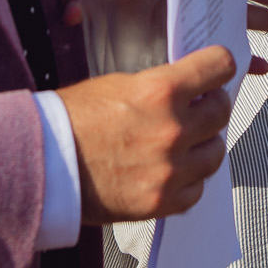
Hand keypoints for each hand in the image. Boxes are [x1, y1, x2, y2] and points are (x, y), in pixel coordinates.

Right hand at [58, 46, 240, 223]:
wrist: (45, 164)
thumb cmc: (73, 121)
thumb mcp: (119, 84)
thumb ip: (161, 87)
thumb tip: (190, 90)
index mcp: (160, 91)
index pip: (219, 67)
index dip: (219, 65)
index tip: (218, 69)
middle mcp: (172, 130)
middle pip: (222, 112)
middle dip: (212, 105)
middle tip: (200, 106)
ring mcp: (170, 169)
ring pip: (215, 154)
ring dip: (203, 144)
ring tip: (184, 142)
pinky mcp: (162, 201)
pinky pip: (196, 189)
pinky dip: (188, 180)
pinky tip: (171, 170)